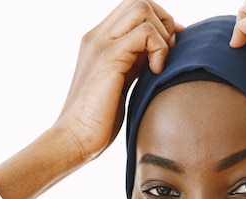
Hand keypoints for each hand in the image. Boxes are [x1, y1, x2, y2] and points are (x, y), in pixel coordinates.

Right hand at [56, 0, 179, 163]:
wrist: (74, 138)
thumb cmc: (98, 121)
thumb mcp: (120, 83)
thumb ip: (134, 63)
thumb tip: (159, 55)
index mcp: (99, 40)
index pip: (133, 9)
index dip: (158, 20)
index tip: (171, 45)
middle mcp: (97, 36)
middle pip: (138, 1)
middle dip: (163, 21)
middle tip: (169, 52)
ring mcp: (101, 44)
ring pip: (141, 8)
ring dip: (161, 33)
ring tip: (160, 62)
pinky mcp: (109, 57)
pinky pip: (145, 33)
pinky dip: (159, 49)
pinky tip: (155, 71)